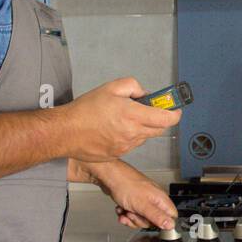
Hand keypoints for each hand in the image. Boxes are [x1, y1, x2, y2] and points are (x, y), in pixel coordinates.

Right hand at [60, 76, 180, 162]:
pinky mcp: (119, 154)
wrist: (66, 132)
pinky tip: (114, 129)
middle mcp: (133, 134)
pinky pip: (131, 144)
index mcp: (134, 116)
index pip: (167, 119)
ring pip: (144, 137)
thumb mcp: (111, 87)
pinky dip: (129, 136)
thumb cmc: (86, 110)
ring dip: (142, 128)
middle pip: (159, 129)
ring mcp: (127, 146)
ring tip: (123, 119)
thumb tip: (144, 95)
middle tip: (148, 110)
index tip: (174, 109)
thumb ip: (133, 86)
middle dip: (159, 119)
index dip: (175, 114)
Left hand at [83, 160, 177, 229]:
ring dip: (131, 218)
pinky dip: (125, 214)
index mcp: (160, 199)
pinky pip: (133, 214)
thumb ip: (157, 216)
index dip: (162, 223)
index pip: (171, 217)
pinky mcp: (134, 201)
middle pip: (154, 221)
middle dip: (140, 221)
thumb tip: (171, 225)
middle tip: (133, 213)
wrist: (109, 176)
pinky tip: (121, 209)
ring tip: (125, 211)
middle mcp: (154, 199)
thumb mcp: (142, 205)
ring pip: (141, 218)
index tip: (150, 223)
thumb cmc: (125, 184)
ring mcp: (143, 200)